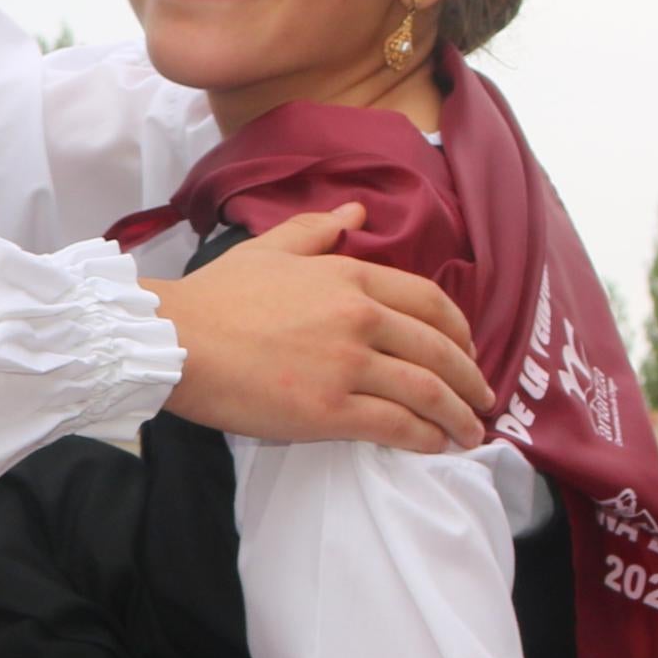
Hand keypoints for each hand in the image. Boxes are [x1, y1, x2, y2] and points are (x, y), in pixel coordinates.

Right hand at [155, 207, 488, 452]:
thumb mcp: (270, 249)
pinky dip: (425, 438)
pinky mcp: (329, 410)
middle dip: (470, 380)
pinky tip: (434, 446)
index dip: (459, 331)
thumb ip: (318, 230)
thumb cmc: (215, 297)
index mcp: (350, 276)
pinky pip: (396, 425)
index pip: (429, 302)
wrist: (176, 339)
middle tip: (482, 401)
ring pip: (427, 391)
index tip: (468, 351)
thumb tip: (356, 211)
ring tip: (469, 434)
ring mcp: (347, 364)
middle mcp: (360, 317)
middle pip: (438, 350)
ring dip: (457, 417)